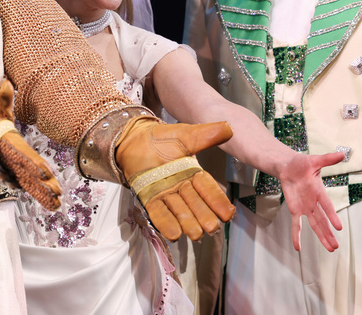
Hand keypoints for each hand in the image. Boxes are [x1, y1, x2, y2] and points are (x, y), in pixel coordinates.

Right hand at [0, 80, 61, 210]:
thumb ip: (0, 96)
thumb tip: (6, 83)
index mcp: (1, 145)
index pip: (20, 155)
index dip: (32, 164)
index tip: (46, 171)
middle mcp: (1, 161)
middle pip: (24, 176)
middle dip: (38, 186)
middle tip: (56, 193)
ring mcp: (5, 169)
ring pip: (26, 184)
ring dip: (41, 194)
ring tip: (57, 203)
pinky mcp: (11, 173)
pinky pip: (26, 185)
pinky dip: (38, 194)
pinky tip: (52, 203)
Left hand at [117, 119, 235, 240]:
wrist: (132, 138)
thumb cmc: (161, 138)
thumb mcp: (185, 135)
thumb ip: (206, 135)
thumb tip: (230, 128)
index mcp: (193, 173)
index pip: (208, 189)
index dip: (218, 202)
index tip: (228, 214)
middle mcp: (181, 186)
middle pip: (195, 204)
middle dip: (204, 216)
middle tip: (212, 228)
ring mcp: (164, 193)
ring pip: (179, 211)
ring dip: (187, 223)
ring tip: (195, 233)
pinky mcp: (147, 197)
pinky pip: (158, 212)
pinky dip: (165, 223)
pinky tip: (174, 234)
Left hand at [279, 151, 344, 251]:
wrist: (288, 166)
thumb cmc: (302, 164)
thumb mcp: (314, 160)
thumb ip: (327, 159)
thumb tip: (343, 153)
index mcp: (319, 192)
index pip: (327, 206)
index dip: (332, 216)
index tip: (339, 227)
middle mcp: (314, 203)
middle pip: (322, 221)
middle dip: (328, 234)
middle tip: (336, 247)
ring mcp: (305, 208)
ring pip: (314, 225)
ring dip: (321, 236)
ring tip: (330, 248)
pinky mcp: (295, 210)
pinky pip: (296, 225)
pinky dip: (297, 235)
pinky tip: (298, 247)